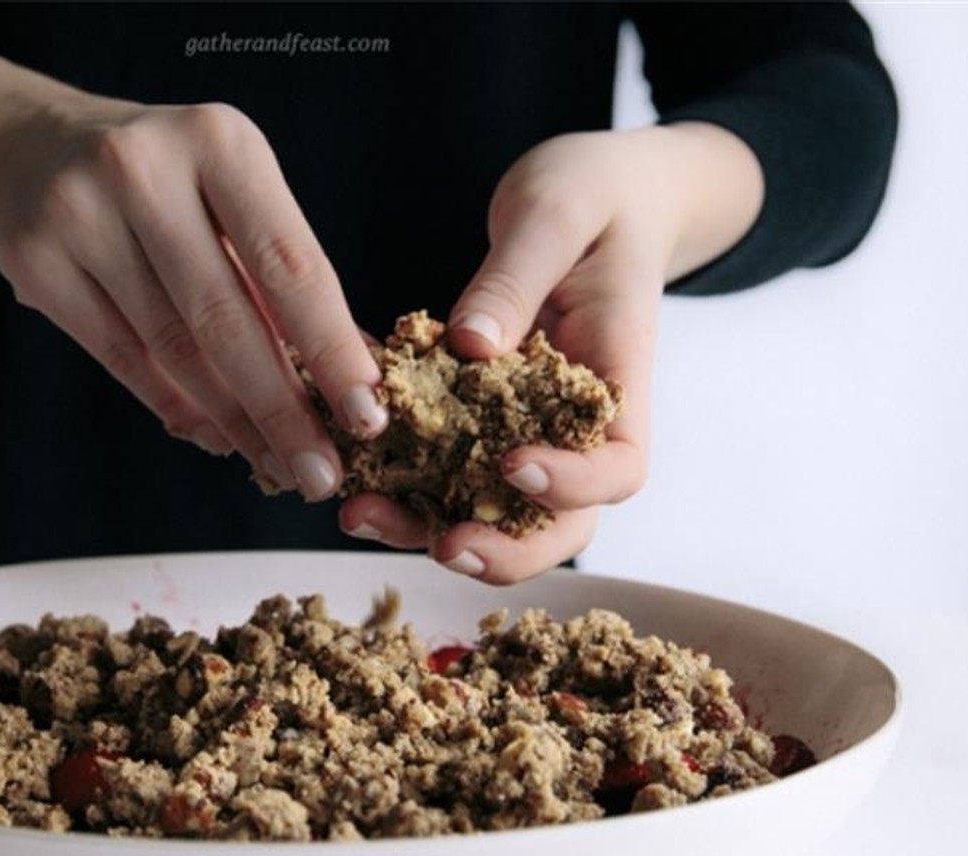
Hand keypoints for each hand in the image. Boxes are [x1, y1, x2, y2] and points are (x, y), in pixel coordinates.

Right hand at [0, 49, 386, 498]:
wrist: (26, 149)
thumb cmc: (162, 182)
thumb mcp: (231, 196)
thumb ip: (286, 278)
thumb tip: (359, 377)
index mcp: (218, 142)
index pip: (289, 265)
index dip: (331, 349)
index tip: (366, 415)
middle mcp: (144, 170)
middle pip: (226, 320)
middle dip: (283, 411)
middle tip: (322, 475)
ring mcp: (80, 214)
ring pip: (173, 351)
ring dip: (234, 422)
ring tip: (277, 465)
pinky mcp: (34, 261)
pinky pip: (123, 359)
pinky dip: (177, 408)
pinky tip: (218, 437)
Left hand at [339, 125, 762, 582]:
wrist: (597, 198)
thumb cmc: (592, 194)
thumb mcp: (556, 212)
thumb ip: (516, 276)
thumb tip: (471, 347)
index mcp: (618, 379)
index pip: (618, 465)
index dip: (572, 484)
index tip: (514, 466)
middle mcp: (575, 424)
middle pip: (558, 523)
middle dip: (502, 549)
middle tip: (442, 547)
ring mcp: (528, 430)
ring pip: (492, 510)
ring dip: (430, 527)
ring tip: (361, 514)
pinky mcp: (480, 423)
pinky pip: (445, 470)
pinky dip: (401, 484)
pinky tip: (348, 475)